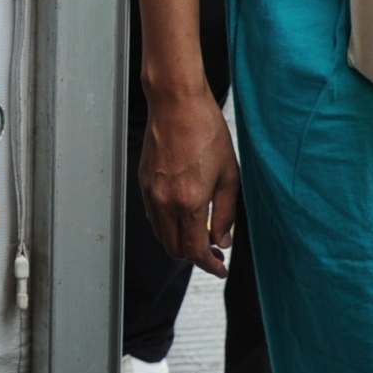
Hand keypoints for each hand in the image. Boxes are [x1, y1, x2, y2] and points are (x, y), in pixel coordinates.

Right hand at [138, 86, 240, 275]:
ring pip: (162, 236)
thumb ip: (225, 213)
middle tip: (214, 253)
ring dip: (181, 243)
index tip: (220, 268)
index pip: (194, 251)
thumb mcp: (229, 175)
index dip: (209, 265)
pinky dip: (168, 227)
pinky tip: (185, 217)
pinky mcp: (143, 184)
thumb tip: (222, 240)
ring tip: (202, 236)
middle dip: (195, 257)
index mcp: (189, 202)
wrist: (177, 105)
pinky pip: (154, 218)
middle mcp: (165, 203)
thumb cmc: (206, 132)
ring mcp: (151, 194)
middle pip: (175, 249)